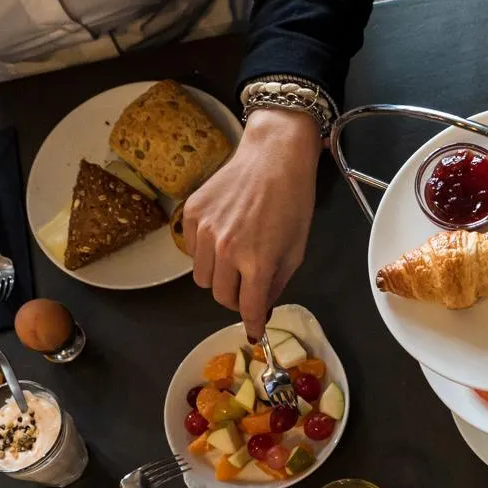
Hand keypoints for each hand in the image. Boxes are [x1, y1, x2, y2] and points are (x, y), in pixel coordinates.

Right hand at [182, 107, 321, 337]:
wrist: (273, 156)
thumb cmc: (293, 201)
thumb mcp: (296, 250)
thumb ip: (276, 284)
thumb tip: (261, 308)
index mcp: (257, 261)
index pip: (247, 308)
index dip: (251, 324)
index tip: (253, 331)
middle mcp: (226, 250)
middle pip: (220, 296)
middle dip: (236, 299)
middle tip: (248, 288)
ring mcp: (204, 231)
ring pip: (202, 277)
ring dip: (218, 277)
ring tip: (235, 258)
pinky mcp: (191, 214)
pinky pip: (192, 250)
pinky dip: (206, 252)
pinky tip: (224, 234)